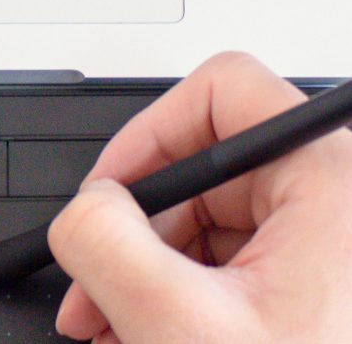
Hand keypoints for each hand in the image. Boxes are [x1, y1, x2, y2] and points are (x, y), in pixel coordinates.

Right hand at [49, 52, 351, 342]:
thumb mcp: (188, 333)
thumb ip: (108, 248)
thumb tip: (83, 208)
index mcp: (331, 181)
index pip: (221, 90)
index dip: (151, 131)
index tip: (111, 189)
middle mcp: (335, 197)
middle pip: (204, 163)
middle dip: (136, 225)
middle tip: (95, 280)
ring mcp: (326, 239)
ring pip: (208, 214)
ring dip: (148, 265)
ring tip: (113, 323)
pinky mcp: (316, 276)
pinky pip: (228, 255)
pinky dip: (180, 288)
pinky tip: (151, 329)